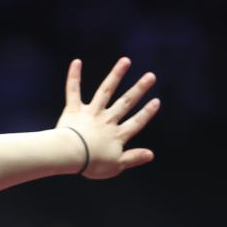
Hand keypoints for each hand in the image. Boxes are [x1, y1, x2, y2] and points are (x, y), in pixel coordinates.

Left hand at [56, 57, 159, 179]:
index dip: (146, 113)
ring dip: (116, 75)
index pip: (136, 123)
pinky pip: (73, 91)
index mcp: (117, 135)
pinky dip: (74, 77)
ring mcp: (91, 113)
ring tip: (125, 61)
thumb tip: (151, 154)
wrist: (70, 155)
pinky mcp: (73, 110)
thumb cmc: (91, 163)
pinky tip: (76, 62)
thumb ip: (133, 158)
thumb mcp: (116, 166)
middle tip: (150, 76)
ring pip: (105, 91)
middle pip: (125, 103)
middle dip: (138, 89)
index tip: (156, 101)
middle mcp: (106, 121)